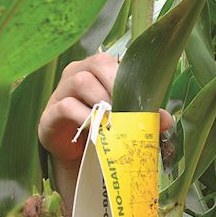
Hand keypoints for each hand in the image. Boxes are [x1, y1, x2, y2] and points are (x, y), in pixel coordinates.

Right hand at [39, 52, 172, 167]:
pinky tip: (97, 129)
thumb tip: (166, 120)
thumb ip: (143, 116)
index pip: (110, 60)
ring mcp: (60, 92)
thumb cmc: (102, 128)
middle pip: (96, 64)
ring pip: (80, 81)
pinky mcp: (49, 114)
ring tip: (115, 120)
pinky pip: (65, 107)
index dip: (125, 76)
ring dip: (101, 100)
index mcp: (95, 70)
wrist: (76, 156)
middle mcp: (76, 73)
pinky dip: (84, 117)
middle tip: (128, 108)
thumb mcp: (124, 120)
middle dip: (115, 84)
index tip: (139, 97)